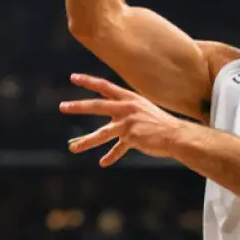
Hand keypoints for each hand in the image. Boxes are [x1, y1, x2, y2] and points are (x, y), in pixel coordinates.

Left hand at [58, 73, 186, 165]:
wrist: (176, 135)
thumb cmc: (158, 123)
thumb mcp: (141, 110)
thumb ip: (123, 112)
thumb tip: (107, 120)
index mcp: (129, 98)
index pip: (105, 86)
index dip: (88, 81)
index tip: (73, 78)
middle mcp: (127, 108)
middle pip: (98, 105)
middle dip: (78, 106)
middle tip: (62, 106)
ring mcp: (129, 123)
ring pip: (102, 133)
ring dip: (86, 141)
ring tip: (73, 148)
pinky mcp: (132, 138)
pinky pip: (117, 149)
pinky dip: (110, 156)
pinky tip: (103, 162)